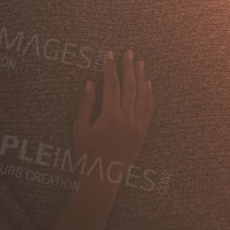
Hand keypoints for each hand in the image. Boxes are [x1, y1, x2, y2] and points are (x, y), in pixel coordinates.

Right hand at [71, 50, 154, 175]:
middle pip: (130, 86)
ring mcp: (138, 126)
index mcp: (110, 116)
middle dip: (129, 67)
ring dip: (141, 77)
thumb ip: (86, 104)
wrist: (103, 177)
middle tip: (129, 52)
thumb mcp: (80, 128)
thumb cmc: (87, 154)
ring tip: (140, 62)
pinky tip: (148, 84)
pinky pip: (149, 110)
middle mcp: (127, 119)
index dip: (110, 68)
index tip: (109, 54)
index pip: (112, 85)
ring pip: (143, 96)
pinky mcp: (143, 133)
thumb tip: (90, 82)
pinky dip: (150, 95)